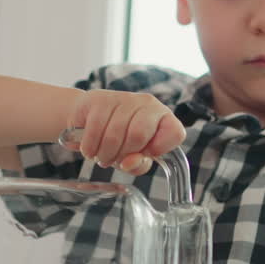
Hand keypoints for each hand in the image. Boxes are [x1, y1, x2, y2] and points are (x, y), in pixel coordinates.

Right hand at [68, 90, 184, 175]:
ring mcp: (123, 98)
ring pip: (114, 134)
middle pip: (139, 136)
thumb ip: (138, 164)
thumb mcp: (133, 158)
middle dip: (122, 155)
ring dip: (104, 154)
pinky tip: (90, 149)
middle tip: (114, 160)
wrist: (88, 117)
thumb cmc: (118, 140)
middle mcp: (147, 104)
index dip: (160, 149)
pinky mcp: (100, 99)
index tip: (145, 154)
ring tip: (102, 156)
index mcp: (163, 118)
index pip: (175, 133)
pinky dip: (90, 147)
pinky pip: (95, 129)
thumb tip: (130, 162)